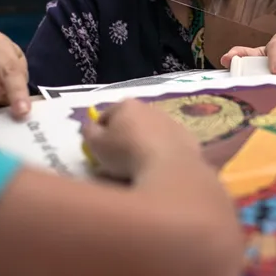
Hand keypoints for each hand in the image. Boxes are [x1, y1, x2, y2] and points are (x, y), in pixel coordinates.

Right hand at [82, 100, 202, 179]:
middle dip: (123, 139)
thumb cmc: (126, 154)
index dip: (98, 135)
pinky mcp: (188, 139)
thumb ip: (88, 132)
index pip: (105, 117)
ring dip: (143, 147)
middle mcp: (150, 108)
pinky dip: (162, 155)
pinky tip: (158, 170)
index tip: (98, 153)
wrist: (170, 168)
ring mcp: (172, 122)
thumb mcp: (95, 144)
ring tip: (139, 169)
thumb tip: (89, 126)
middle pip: (130, 123)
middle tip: (117, 163)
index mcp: (126, 105)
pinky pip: (168, 147)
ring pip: (150, 134)